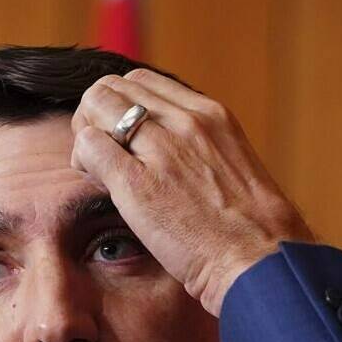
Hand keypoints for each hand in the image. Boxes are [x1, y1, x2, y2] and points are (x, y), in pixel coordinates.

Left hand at [69, 69, 314, 316]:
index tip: (120, 135)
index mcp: (209, 114)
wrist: (258, 259)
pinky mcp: (136, 182)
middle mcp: (184, 121)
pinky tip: (96, 182)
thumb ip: (196, 146)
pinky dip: (82, 159)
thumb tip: (161, 145)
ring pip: (95, 108)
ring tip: (97, 168)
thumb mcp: (228, 163)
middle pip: (111, 89)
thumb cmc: (247, 227)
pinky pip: (89, 146)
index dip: (119, 105)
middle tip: (100, 151)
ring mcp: (160, 149)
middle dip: (95, 116)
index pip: (140, 82)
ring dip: (85, 134)